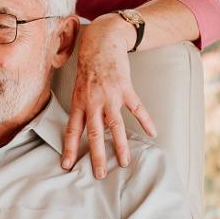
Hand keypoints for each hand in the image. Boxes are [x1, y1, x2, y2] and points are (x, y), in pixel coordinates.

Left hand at [62, 16, 155, 178]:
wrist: (101, 44)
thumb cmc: (88, 69)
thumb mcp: (78, 89)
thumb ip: (82, 109)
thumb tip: (82, 129)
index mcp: (79, 103)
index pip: (72, 130)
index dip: (69, 148)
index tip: (66, 166)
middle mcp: (93, 102)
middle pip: (93, 133)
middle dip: (96, 155)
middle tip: (99, 174)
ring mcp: (110, 96)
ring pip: (115, 125)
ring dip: (120, 145)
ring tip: (125, 162)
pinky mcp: (125, 89)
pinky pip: (137, 108)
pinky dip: (145, 121)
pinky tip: (153, 133)